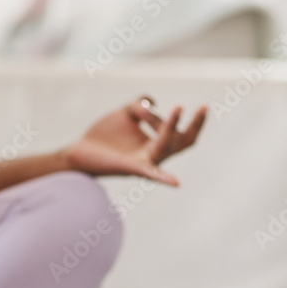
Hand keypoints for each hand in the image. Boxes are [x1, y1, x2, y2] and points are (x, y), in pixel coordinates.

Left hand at [62, 97, 205, 186]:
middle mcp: (155, 155)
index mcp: (158, 144)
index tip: (199, 106)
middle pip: (183, 142)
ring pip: (165, 145)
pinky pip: (150, 174)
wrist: (81, 150)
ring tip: (178, 108)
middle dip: (196, 124)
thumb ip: (142, 104)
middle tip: (205, 107)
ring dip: (171, 125)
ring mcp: (144, 162)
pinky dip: (163, 178)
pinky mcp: (130, 167)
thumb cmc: (107, 135)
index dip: (188, 120)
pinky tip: (176, 182)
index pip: (181, 133)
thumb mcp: (128, 112)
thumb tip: (153, 105)